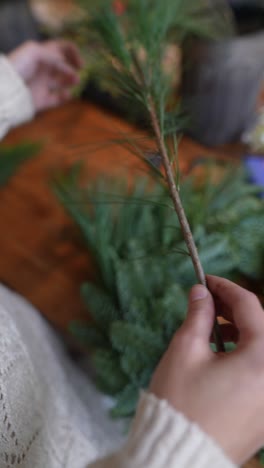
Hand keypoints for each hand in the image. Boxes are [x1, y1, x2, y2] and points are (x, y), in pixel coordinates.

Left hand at [8, 40, 82, 111]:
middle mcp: (43, 70)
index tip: (79, 61)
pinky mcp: (43, 100)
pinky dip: (64, 98)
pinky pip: (57, 100)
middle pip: (64, 67)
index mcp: (41, 55)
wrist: (8, 88)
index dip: (72, 53)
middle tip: (79, 72)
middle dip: (73, 68)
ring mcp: (43, 85)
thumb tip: (67, 65)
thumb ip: (53, 56)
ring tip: (76, 81)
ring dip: (72, 81)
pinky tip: (67, 94)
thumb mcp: (34, 51)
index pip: (60, 49)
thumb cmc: (18, 65)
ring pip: (62, 83)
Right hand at [150, 276, 263, 464]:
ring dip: (242, 331)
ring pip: (263, 348)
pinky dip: (246, 354)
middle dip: (235, 308)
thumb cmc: (181, 402)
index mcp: (262, 358)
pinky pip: (261, 370)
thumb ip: (198, 315)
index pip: (250, 307)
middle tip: (208, 300)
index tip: (206, 280)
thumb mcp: (186, 350)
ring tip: (214, 327)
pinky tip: (223, 353)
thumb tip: (200, 292)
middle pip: (261, 327)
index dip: (226, 287)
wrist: (180, 457)